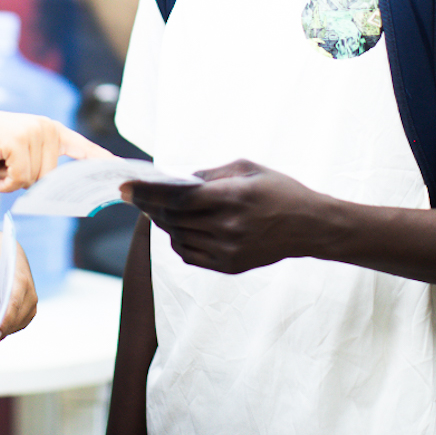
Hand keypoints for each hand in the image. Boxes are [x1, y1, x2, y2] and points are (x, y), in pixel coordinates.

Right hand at [0, 112, 110, 192]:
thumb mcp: (21, 152)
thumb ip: (40, 165)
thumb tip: (54, 190)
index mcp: (51, 130)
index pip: (82, 147)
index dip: (100, 159)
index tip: (119, 167)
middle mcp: (46, 128)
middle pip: (50, 177)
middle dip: (26, 179)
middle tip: (7, 163)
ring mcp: (33, 133)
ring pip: (33, 181)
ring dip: (12, 179)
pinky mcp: (18, 141)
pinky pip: (19, 179)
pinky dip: (3, 181)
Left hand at [125, 159, 322, 273]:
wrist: (310, 227)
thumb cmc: (279, 190)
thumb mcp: (247, 168)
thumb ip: (210, 173)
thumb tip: (177, 178)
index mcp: (232, 197)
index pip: (177, 196)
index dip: (147, 192)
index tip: (125, 186)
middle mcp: (227, 227)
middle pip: (172, 218)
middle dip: (150, 205)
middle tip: (136, 193)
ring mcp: (227, 250)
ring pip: (177, 237)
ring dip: (164, 222)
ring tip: (161, 208)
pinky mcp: (229, 266)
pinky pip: (189, 255)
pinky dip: (177, 240)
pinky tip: (180, 228)